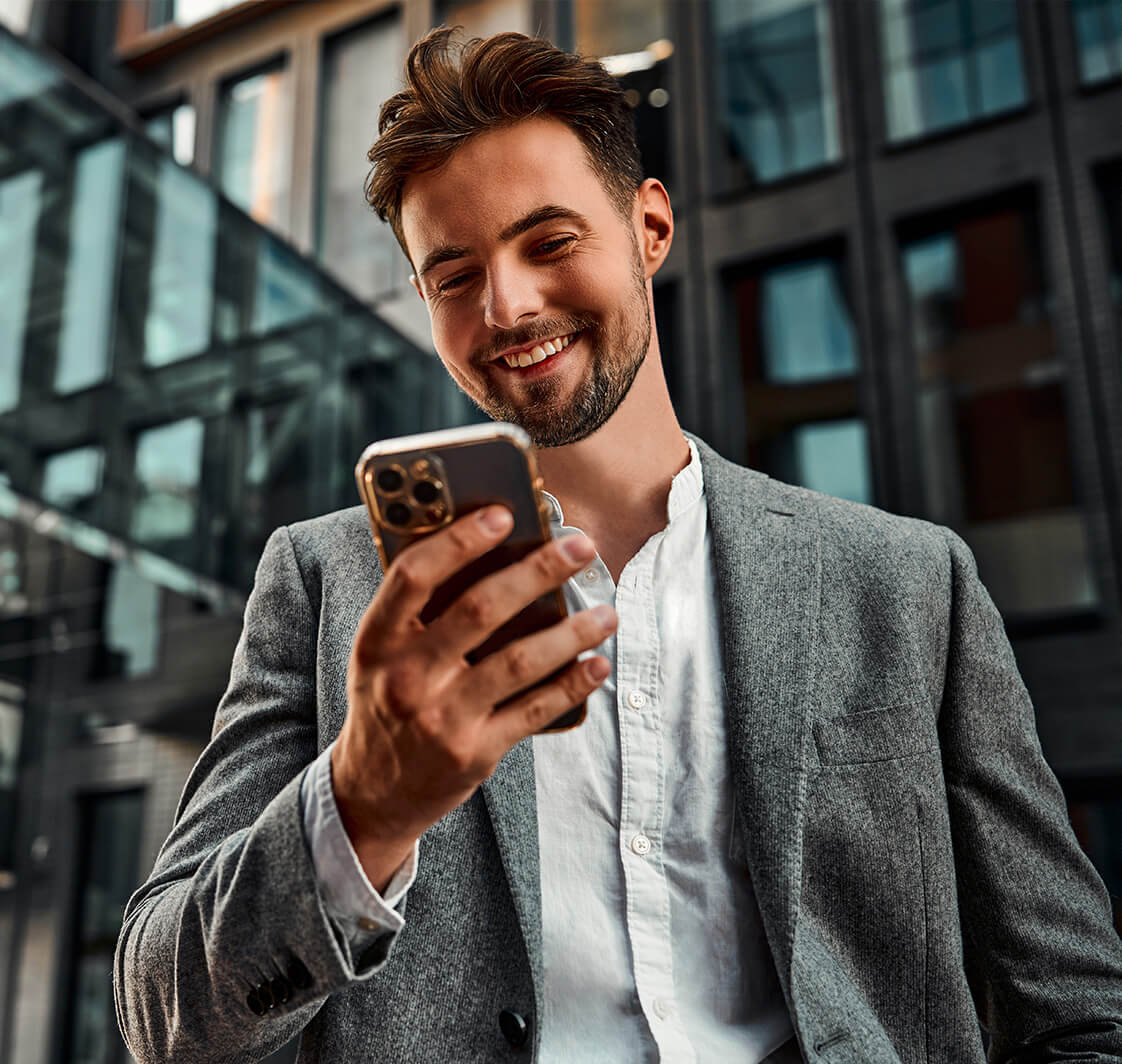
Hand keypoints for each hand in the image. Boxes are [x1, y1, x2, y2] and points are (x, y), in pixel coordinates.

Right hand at [331, 505, 615, 890]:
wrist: (371, 793)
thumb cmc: (386, 702)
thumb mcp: (380, 655)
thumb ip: (420, 612)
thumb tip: (492, 553)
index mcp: (377, 640)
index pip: (414, 576)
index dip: (459, 540)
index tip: (504, 515)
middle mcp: (405, 677)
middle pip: (480, 609)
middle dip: (538, 571)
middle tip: (581, 548)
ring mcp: (441, 717)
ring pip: (519, 661)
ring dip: (572, 632)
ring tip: (608, 612)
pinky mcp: (473, 752)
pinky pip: (534, 710)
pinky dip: (572, 685)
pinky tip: (597, 665)